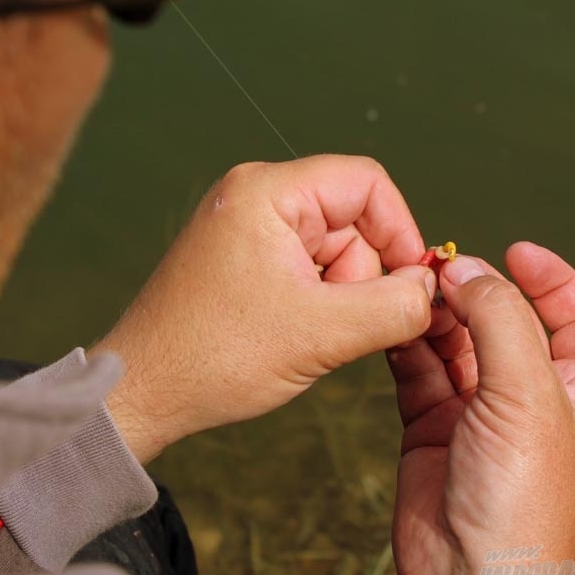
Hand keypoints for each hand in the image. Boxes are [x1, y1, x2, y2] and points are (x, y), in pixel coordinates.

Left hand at [93, 155, 437, 462]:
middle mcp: (252, 195)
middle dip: (358, 277)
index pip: (366, 183)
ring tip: (299, 334)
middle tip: (331, 325)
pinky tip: (284, 333)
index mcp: (266, 191)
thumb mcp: (323, 334)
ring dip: (334, 297)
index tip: (413, 283)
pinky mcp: (240, 256)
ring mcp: (243, 226)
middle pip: (350, 219)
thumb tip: (429, 287)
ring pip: (331, 249)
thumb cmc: (216, 356)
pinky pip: (303, 267)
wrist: (144, 392)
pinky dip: (312, 302)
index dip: (400, 230)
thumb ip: (395, 306)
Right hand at [388, 242, 574, 574]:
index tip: (516, 250)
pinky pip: (419, 370)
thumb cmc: (522, 497)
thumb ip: (498, 320)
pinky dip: (405, 344)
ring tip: (411, 292)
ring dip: (435, 316)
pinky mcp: (433, 426)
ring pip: (455, 343)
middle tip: (440, 269)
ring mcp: (478, 411)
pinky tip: (393, 323)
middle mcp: (530, 396)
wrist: (470, 572)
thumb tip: (465, 270)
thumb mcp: (527, 394)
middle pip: (504, 322)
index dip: (552, 279)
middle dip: (475, 292)